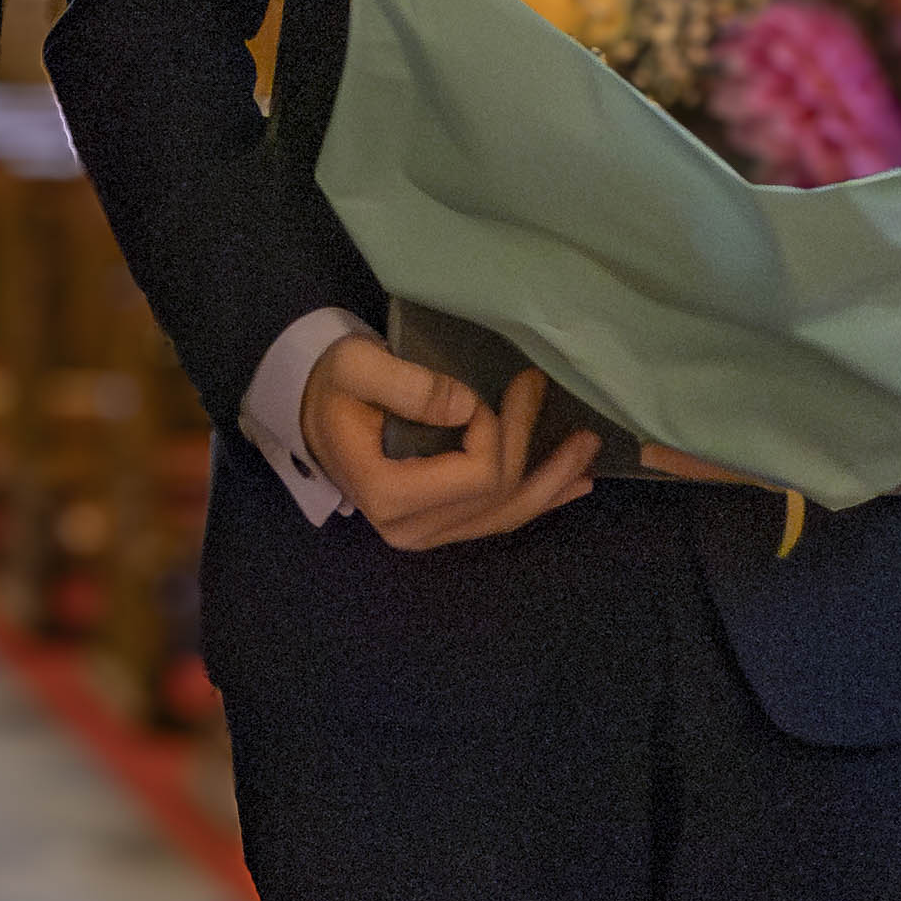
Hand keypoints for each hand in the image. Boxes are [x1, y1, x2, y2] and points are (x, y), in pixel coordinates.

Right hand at [299, 335, 596, 551]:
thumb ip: (405, 382)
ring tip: (587, 448)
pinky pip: (497, 520)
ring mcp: (426, 534)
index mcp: (389, 495)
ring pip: (506, 515)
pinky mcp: (438, 526)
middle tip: (539, 386)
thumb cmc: (334, 385)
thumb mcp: (356, 367)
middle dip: (529, 441)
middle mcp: (410, 528)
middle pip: (497, 495)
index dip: (493, 432)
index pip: (476, 475)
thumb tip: (465, 406)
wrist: (313, 409)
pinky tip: (573, 485)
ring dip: (551, 481)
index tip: (474, 392)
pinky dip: (538, 500)